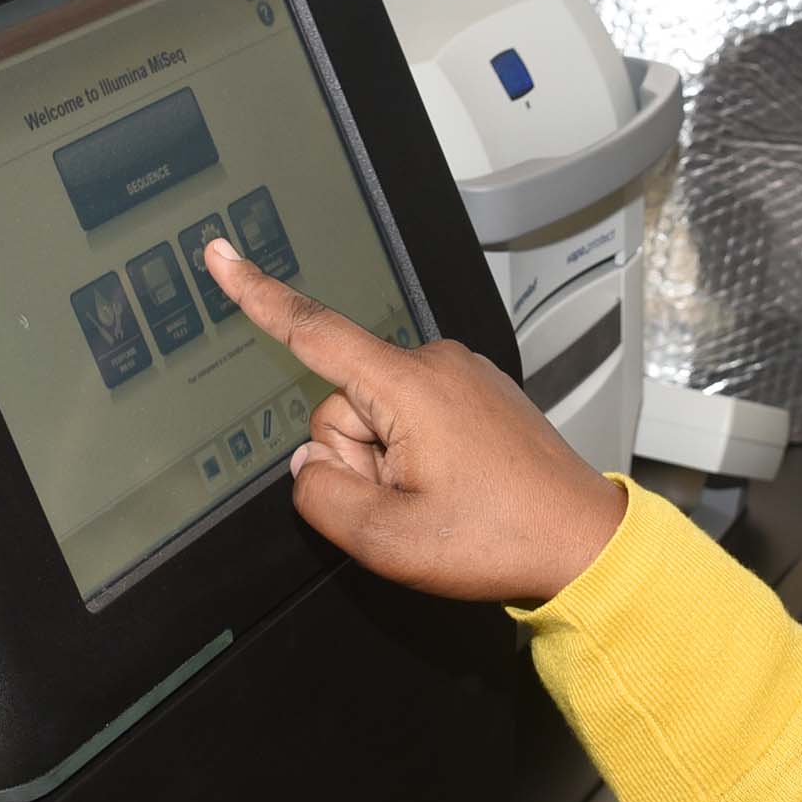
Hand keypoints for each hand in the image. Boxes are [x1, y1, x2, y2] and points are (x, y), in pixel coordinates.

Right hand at [203, 238, 623, 604]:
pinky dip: (418, 458)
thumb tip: (309, 466)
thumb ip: (321, 497)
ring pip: (377, 420)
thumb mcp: (388, 539)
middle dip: (359, 462)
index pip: (314, 331)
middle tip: (412, 505)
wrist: (582, 545)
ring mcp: (461, 377)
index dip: (257, 295)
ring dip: (391, 466)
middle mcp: (436, 364)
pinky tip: (457, 490)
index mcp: (410, 385)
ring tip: (443, 501)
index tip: (219, 256)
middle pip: (343, 407)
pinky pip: (413, 421)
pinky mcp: (475, 395)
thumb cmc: (503, 537)